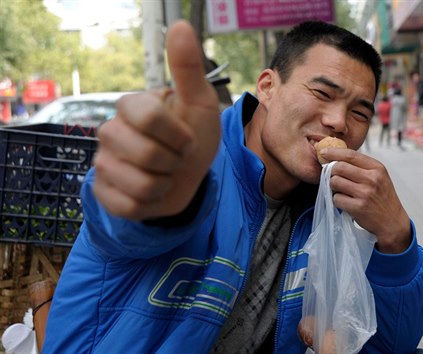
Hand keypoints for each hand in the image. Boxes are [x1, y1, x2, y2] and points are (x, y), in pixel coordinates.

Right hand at [93, 21, 220, 219]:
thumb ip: (188, 69)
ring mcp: (103, 163)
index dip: (177, 134)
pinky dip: (151, 203)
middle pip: (144, 153)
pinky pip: (128, 205)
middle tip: (176, 158)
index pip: (147, 115)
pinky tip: (152, 192)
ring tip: (165, 174)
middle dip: (174, 161)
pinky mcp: (103, 193)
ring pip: (138, 183)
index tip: (187, 138)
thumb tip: (178, 25)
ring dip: (164, 184)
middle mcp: (110, 132)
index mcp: (132, 107)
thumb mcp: (200, 104)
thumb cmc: (193, 138)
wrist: (189, 180)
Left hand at [320, 148, 410, 253]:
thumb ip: (362, 167)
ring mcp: (364, 193)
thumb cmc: (383, 198)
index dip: (334, 152)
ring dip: (333, 187)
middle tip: (333, 176)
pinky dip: (337, 200)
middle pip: (339, 167)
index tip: (324, 152)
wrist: (392, 221)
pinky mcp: (357, 207)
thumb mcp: (379, 177)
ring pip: (335, 182)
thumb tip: (337, 157)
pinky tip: (345, 202)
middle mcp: (371, 179)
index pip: (351, 155)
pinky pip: (336, 198)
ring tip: (342, 191)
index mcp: (377, 168)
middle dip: (331, 171)